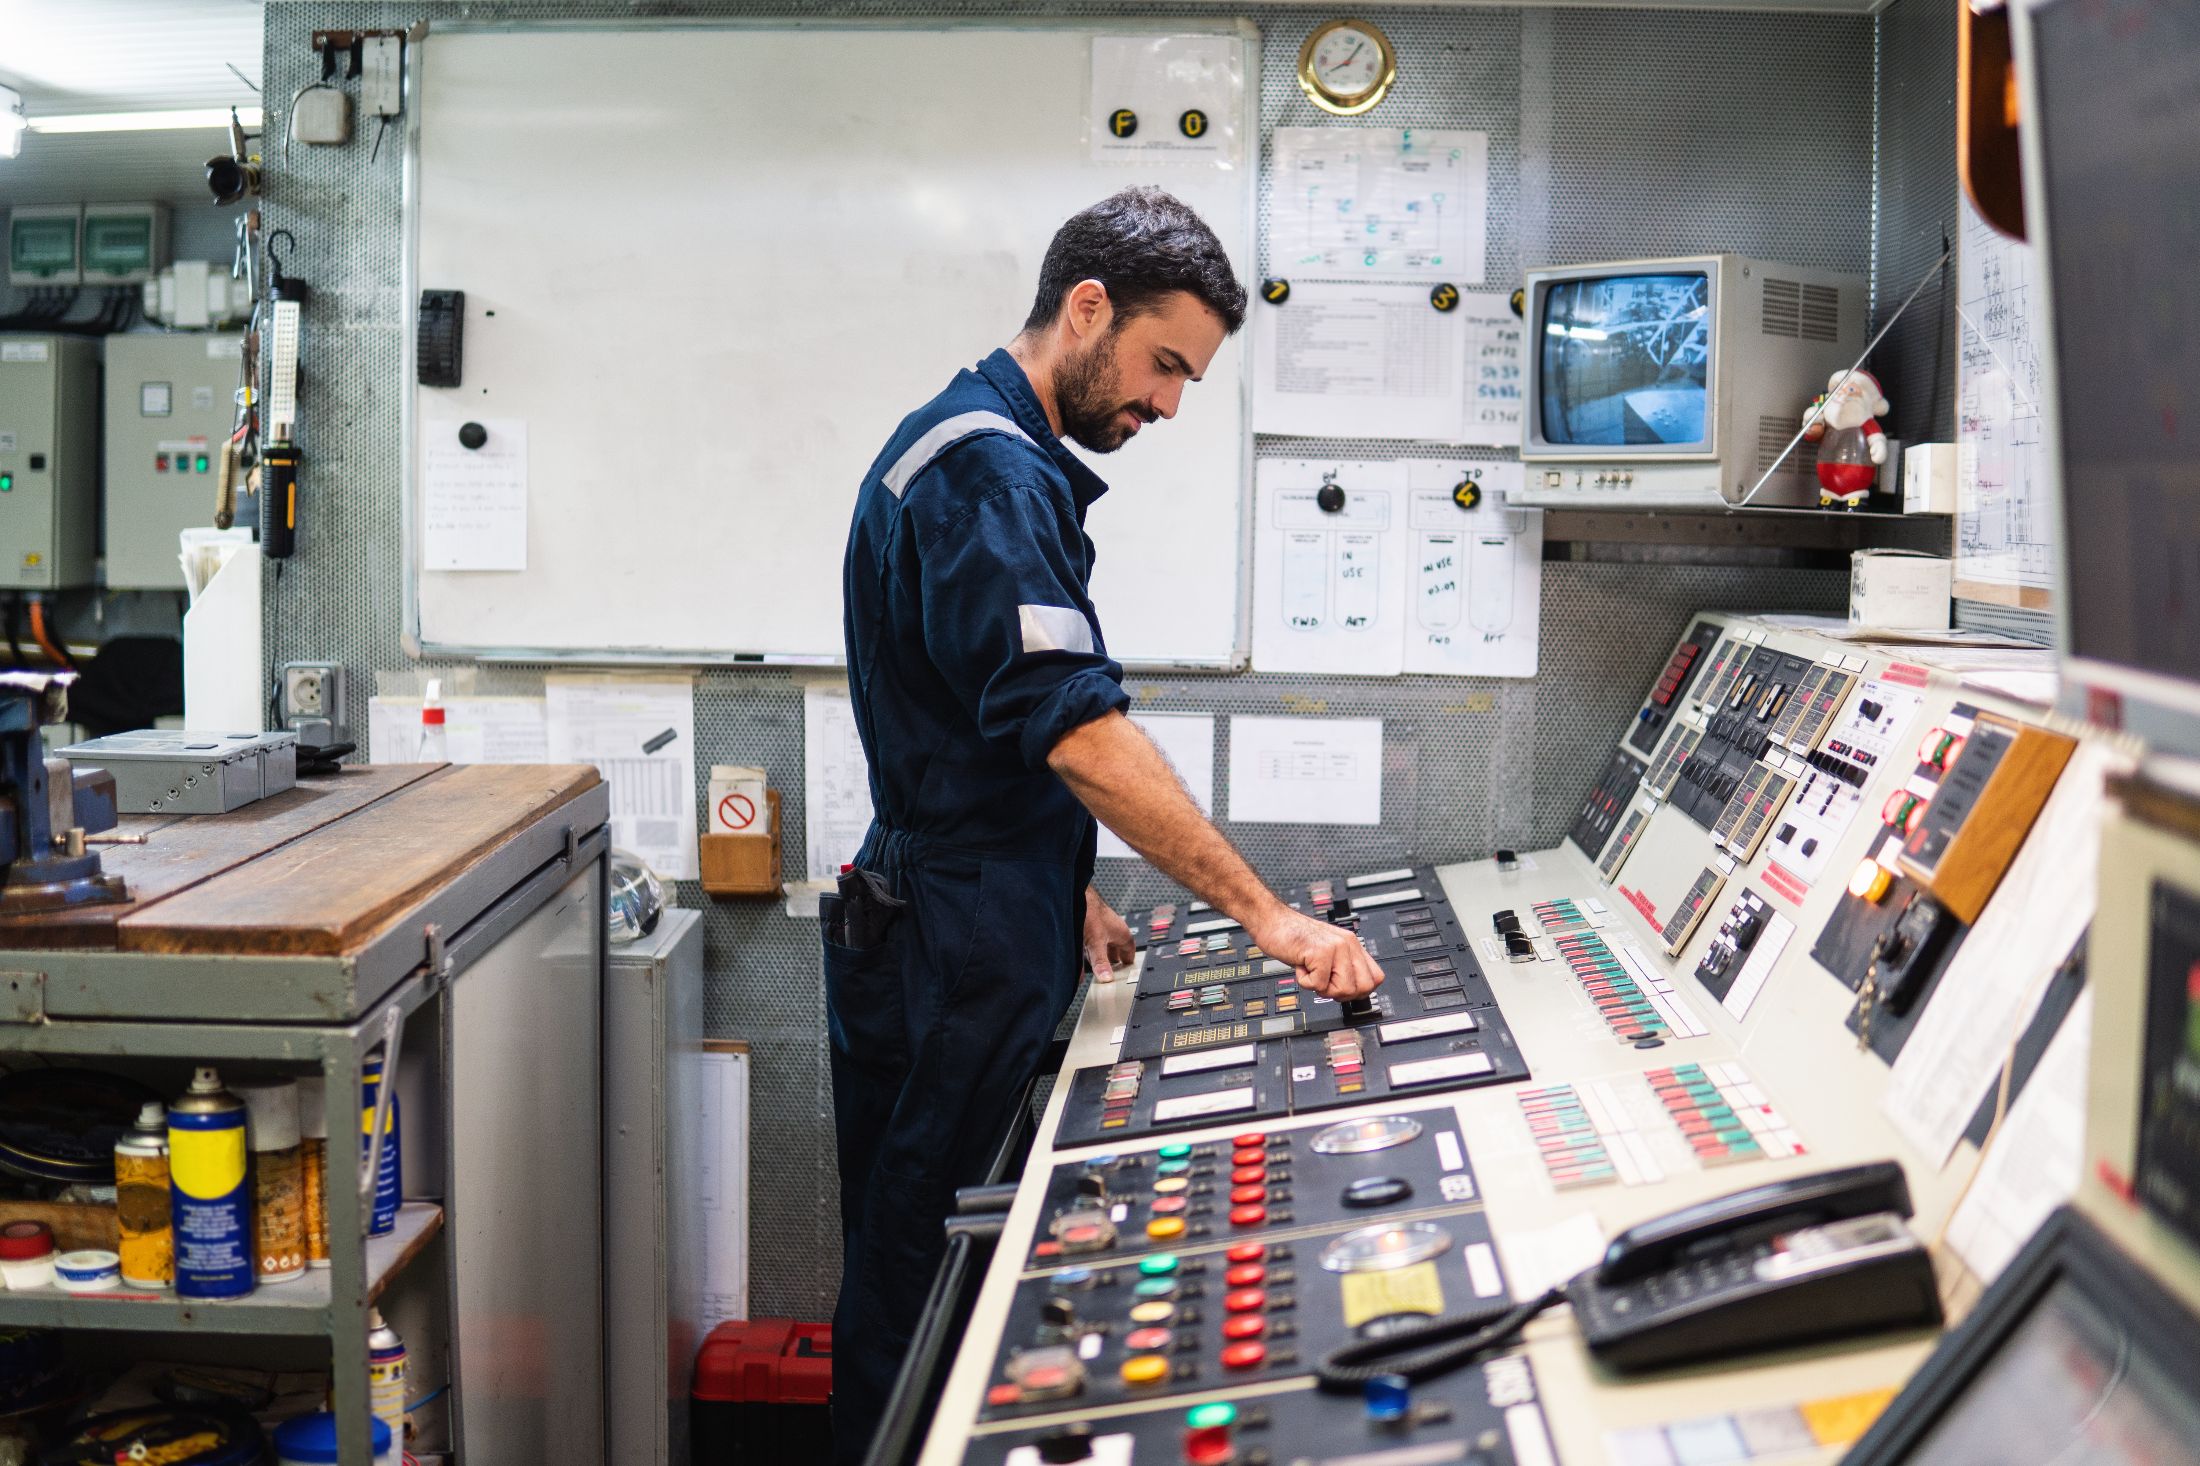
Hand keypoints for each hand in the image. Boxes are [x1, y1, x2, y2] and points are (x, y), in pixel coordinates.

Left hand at [1083, 888, 1134, 983]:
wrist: (1074, 894)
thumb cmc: (1090, 910)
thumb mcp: (1097, 942)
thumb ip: (1100, 961)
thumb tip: (1106, 978)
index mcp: (1122, 934)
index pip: (1129, 953)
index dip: (1127, 965)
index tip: (1124, 976)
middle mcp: (1112, 931)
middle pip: (1114, 952)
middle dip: (1110, 965)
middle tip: (1107, 977)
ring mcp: (1100, 929)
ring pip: (1100, 948)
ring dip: (1096, 959)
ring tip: (1093, 971)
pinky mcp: (1087, 927)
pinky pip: (1088, 944)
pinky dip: (1084, 954)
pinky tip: (1077, 962)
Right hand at [1250, 906, 1383, 999]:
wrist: (1272, 921)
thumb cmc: (1294, 937)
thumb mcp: (1326, 950)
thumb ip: (1342, 965)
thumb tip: (1355, 991)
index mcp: (1352, 944)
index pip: (1375, 978)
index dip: (1358, 991)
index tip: (1340, 988)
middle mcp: (1348, 944)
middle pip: (1363, 988)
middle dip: (1341, 993)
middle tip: (1323, 981)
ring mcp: (1335, 947)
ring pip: (1344, 989)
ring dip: (1322, 987)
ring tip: (1311, 971)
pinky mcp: (1319, 952)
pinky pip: (1318, 984)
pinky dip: (1304, 981)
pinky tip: (1300, 965)